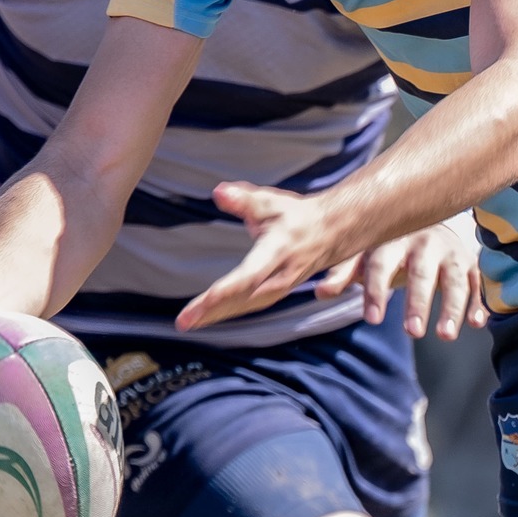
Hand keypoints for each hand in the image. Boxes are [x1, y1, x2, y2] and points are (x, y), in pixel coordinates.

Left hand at [176, 181, 341, 331]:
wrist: (333, 231)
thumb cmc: (296, 215)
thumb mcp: (271, 202)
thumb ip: (244, 199)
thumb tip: (219, 192)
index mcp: (278, 251)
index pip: (248, 275)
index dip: (225, 291)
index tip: (204, 302)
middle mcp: (281, 274)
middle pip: (243, 297)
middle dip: (213, 311)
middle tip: (184, 323)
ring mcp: (281, 286)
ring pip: (245, 306)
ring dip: (217, 316)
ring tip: (189, 323)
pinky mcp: (277, 291)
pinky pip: (249, 306)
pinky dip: (226, 312)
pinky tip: (207, 316)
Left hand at [315, 217, 487, 338]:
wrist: (427, 215)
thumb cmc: (388, 246)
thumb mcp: (365, 254)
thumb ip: (344, 273)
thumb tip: (320, 292)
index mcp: (392, 241)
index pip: (381, 265)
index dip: (376, 291)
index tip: (372, 320)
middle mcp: (423, 243)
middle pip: (421, 274)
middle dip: (417, 303)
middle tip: (412, 333)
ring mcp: (449, 253)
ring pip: (453, 280)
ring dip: (451, 307)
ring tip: (446, 336)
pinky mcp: (468, 265)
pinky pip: (475, 284)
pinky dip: (478, 303)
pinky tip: (477, 324)